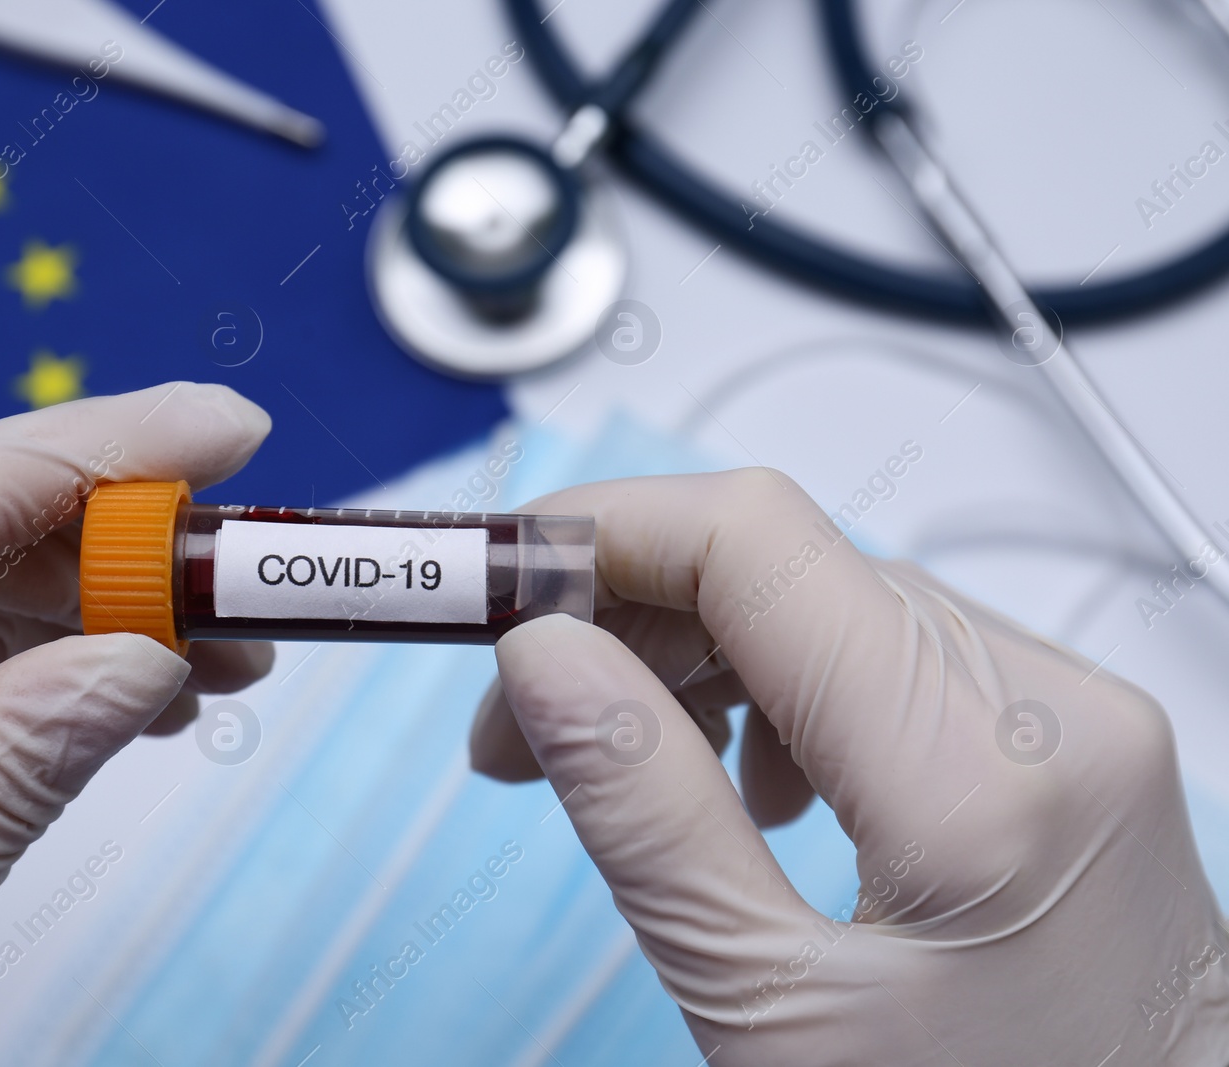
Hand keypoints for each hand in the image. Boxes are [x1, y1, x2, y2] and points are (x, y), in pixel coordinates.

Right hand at [472, 470, 1228, 1064]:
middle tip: (515, 726)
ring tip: (618, 765)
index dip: (597, 538)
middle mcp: (1054, 709)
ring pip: (831, 603)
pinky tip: (746, 787)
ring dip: (696, 658)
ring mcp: (1075, 719)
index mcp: (980, 775)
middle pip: (784, 565)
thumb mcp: (772, 1013)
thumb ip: (648, 815)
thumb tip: (540, 660)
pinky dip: (783, 694)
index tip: (491, 595)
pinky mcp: (1066, 744)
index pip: (753, 542)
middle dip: (625, 619)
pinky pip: (892, 659)